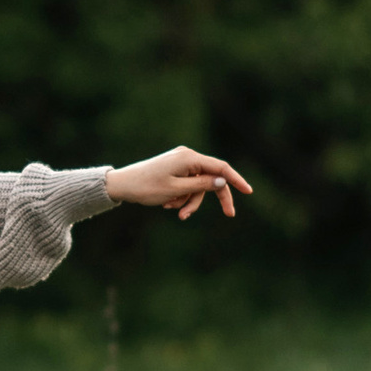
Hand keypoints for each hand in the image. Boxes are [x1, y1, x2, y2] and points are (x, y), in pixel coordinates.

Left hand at [105, 145, 252, 222]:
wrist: (122, 184)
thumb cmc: (147, 188)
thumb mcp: (176, 190)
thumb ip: (201, 185)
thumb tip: (222, 181)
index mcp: (189, 158)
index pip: (220, 167)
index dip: (236, 179)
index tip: (248, 191)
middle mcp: (187, 156)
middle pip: (212, 177)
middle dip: (215, 197)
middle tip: (229, 214)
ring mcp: (181, 162)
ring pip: (198, 185)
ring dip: (190, 201)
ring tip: (173, 210)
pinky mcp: (175, 168)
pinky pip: (187, 184)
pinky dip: (182, 196)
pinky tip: (167, 204)